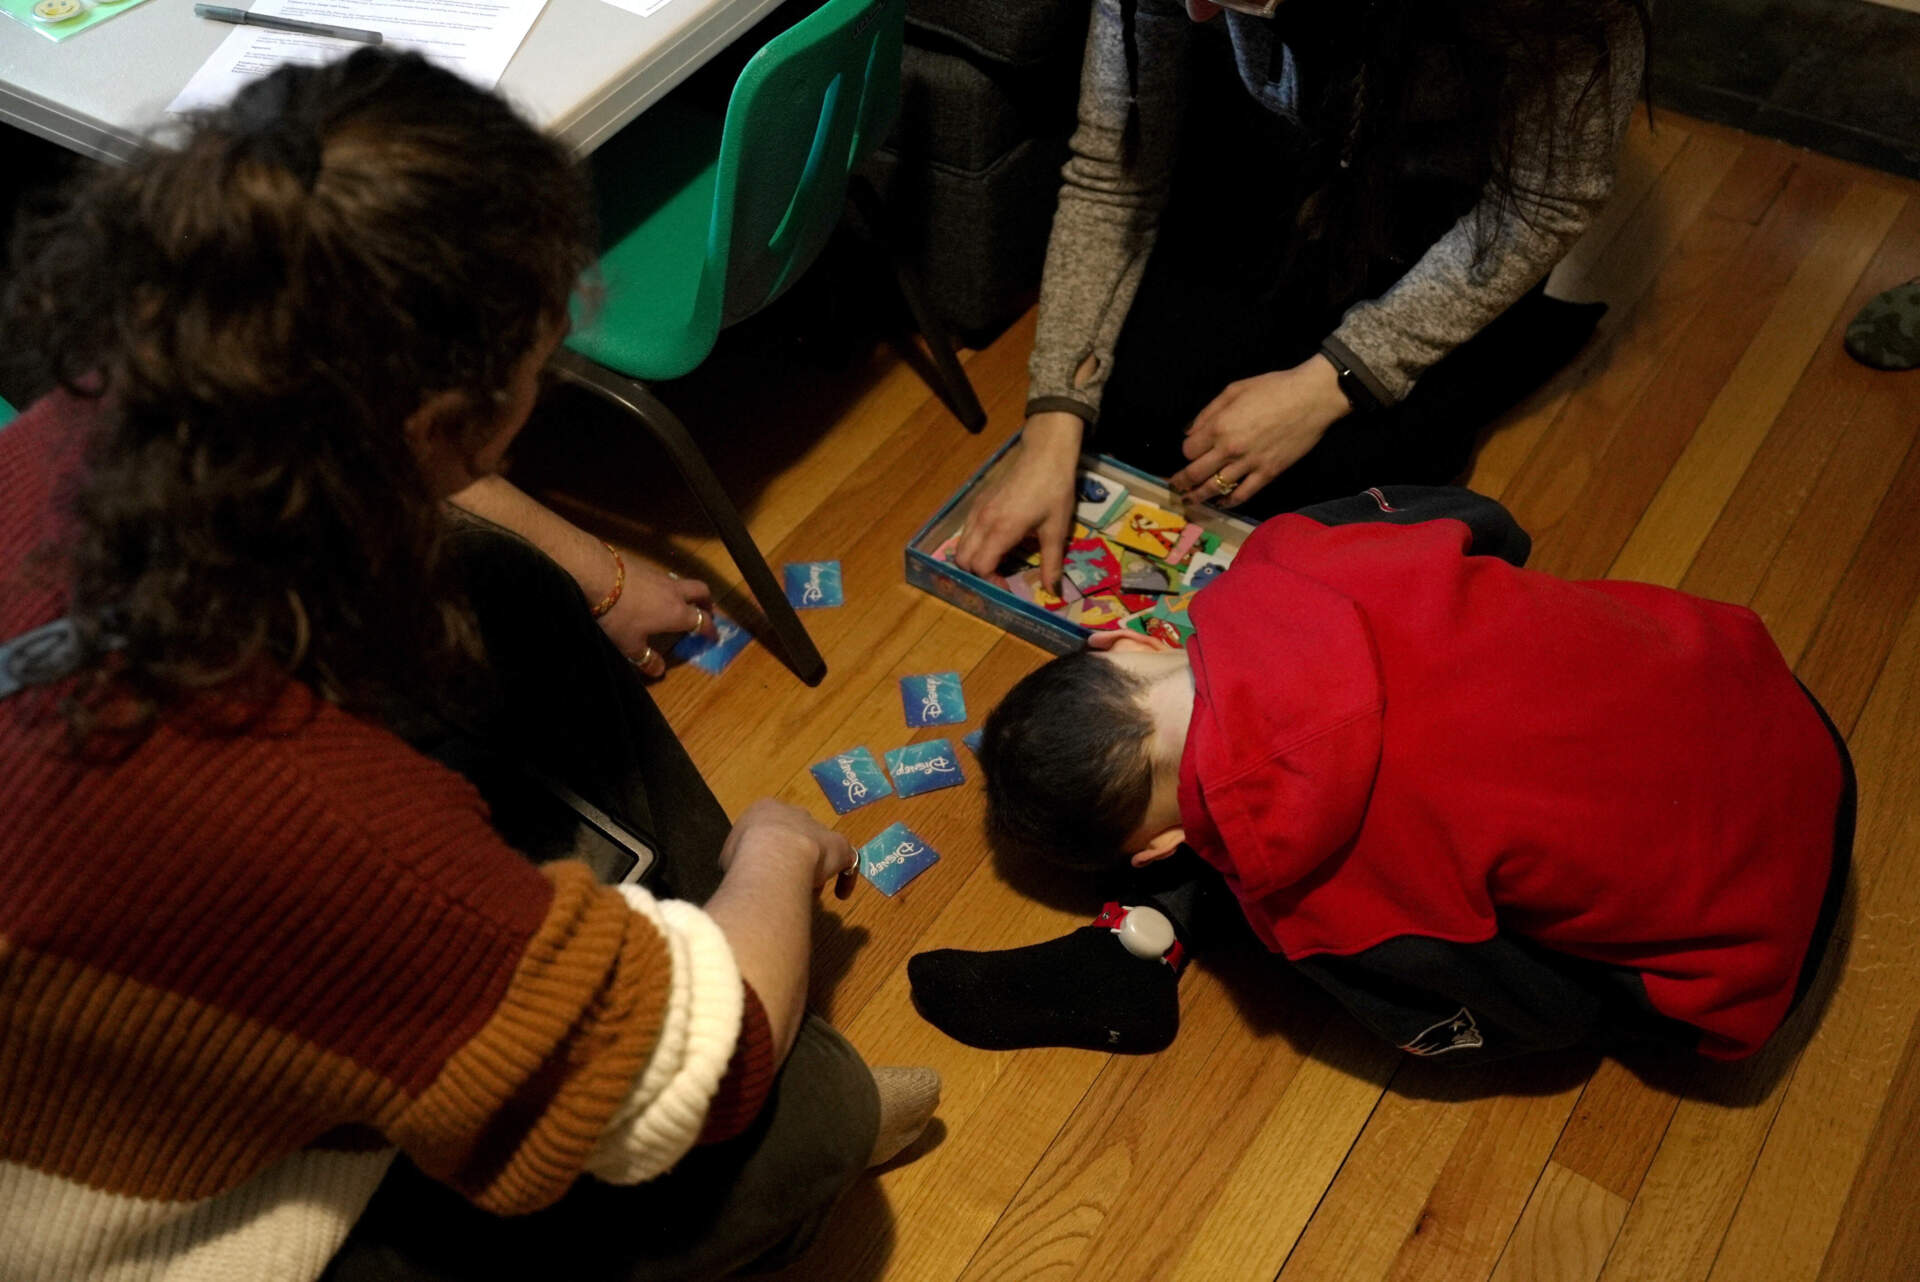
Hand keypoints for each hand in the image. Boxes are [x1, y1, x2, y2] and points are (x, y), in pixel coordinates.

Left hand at [598, 556, 715, 678]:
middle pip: (701, 591)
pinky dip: (665, 586)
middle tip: (705, 610)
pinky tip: (651, 592)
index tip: (714, 636)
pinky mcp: (645, 566)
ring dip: (685, 592)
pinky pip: (663, 577)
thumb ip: (646, 658)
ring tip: (677, 602)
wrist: (598, 574)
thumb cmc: (619, 614)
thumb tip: (659, 671)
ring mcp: (660, 576)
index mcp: (677, 613)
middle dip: (707, 602)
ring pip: (682, 582)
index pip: (702, 621)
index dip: (711, 630)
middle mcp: (675, 592)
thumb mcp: (630, 644)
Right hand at [721, 799, 858, 898]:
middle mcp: (794, 813)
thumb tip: (742, 872)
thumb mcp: (729, 855)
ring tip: (809, 890)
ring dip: (817, 867)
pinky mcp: (838, 845)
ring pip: (821, 846)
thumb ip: (739, 859)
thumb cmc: (743, 854)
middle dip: (795, 855)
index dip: (771, 847)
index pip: (770, 825)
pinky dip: (845, 877)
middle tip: (789, 878)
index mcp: (765, 810)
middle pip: (799, 832)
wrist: (771, 852)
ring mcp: (818, 828)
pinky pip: (847, 860)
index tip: (769, 868)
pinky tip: (840, 894)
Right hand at [955, 412, 1082, 591]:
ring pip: (961, 545)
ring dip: (974, 558)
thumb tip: (1054, 593)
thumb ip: (1052, 564)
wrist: (1045, 452)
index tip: (1008, 586)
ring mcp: (977, 509)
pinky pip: (966, 530)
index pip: (980, 566)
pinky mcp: (978, 501)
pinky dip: (974, 544)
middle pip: (963, 559)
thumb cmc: (1054, 489)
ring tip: (998, 561)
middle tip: (1001, 575)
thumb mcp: (1056, 529)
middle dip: (978, 573)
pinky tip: (996, 542)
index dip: (991, 581)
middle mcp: (982, 521)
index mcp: (1001, 529)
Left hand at [1168, 354, 1351, 508]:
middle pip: (1196, 473)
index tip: (1191, 452)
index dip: (1187, 452)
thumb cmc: (1273, 388)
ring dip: (1199, 496)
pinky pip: (1243, 494)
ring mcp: (1249, 464)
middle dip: (1182, 481)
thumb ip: (1208, 412)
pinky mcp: (1267, 474)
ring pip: (1215, 488)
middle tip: (1176, 486)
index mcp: (1219, 426)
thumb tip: (1189, 432)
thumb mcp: (1234, 390)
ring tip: (1190, 501)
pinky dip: (1229, 502)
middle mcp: (1229, 449)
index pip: (1189, 450)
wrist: (1311, 398)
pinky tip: (1221, 504)